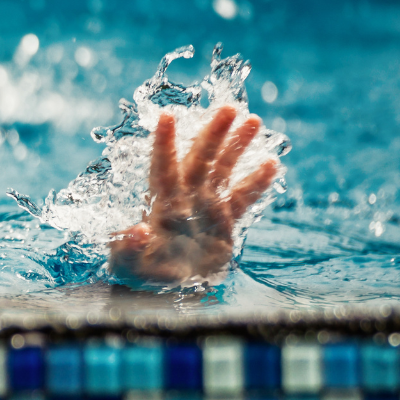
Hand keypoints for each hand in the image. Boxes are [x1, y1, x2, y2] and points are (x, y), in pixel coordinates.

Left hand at [108, 107, 277, 286]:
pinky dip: (256, 183)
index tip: (166, 116)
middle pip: (199, 158)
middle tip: (229, 108)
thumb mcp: (127, 264)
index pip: (162, 166)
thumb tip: (138, 231)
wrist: (162, 291)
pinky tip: (271, 163)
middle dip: (213, 133)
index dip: (164, 142)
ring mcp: (205, 207)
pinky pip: (242, 199)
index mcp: (159, 203)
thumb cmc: (138, 273)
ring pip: (223, 170)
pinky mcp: (223, 223)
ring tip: (254, 120)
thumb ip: (128, 247)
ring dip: (237, 146)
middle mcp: (184, 198)